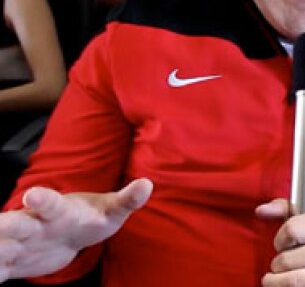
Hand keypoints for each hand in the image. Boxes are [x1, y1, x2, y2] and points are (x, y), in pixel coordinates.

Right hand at [0, 178, 152, 280]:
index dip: (42, 198)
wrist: (71, 233)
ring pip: (0, 246)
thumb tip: (148, 184)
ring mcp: (20, 243)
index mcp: (58, 211)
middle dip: (4, 225)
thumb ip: (128, 200)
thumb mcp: (111, 211)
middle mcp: (34, 224)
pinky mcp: (12, 263)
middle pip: (13, 223)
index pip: (49, 203)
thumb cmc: (92, 217)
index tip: (32, 195)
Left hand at [256, 199, 304, 286]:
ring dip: (279, 281)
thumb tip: (261, 210)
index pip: (291, 229)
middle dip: (279, 264)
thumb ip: (286, 211)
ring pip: (288, 281)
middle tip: (290, 264)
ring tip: (288, 277)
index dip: (281, 239)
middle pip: (285, 259)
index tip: (287, 244)